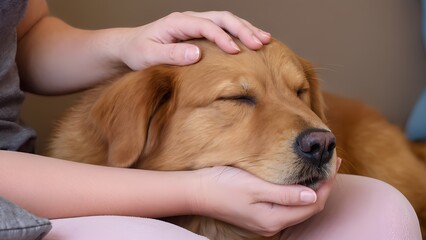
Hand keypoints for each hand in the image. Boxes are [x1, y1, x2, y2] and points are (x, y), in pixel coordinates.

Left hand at [117, 11, 270, 69]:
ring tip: (265, 40)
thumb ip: (171, 55)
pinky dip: (239, 34)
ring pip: (226, 21)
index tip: (236, 52)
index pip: (206, 26)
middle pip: (222, 18)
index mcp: (178, 22)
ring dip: (246, 29)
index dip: (222, 38)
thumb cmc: (138, 52)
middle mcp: (190, 19)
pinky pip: (223, 29)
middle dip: (243, 30)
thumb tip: (197, 54)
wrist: (130, 46)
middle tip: (261, 43)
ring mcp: (196, 24)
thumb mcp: (149, 56)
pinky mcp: (199, 32)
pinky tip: (252, 41)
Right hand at [190, 158, 341, 236]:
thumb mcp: (254, 187)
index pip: (313, 204)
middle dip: (324, 185)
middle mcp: (272, 223)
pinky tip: (300, 178)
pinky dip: (299, 191)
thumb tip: (313, 196)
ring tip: (321, 168)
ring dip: (313, 187)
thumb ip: (284, 194)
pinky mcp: (260, 213)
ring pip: (299, 206)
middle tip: (332, 161)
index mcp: (273, 218)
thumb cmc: (223, 185)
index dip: (327, 184)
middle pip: (309, 207)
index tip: (333, 162)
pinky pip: (288, 204)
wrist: (197, 191)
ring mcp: (266, 220)